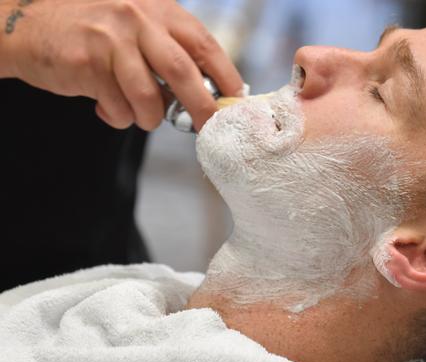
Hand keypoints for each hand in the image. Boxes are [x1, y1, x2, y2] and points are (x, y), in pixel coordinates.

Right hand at [0, 0, 242, 130]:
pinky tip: (106, 106)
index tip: (236, 100)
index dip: (225, 75)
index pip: (204, 44)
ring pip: (149, 98)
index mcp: (159, 9)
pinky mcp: (87, 62)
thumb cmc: (95, 34)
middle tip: (207, 127)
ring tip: (138, 115)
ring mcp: (111, 39)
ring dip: (148, 118)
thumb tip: (207, 95)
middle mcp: (138, 17)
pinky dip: (118, 117)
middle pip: (183, 72)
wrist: (30, 27)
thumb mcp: (138, 28)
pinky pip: (118, 108)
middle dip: (201, 107)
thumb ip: (170, 52)